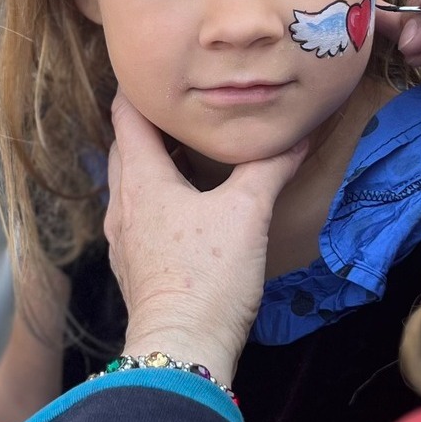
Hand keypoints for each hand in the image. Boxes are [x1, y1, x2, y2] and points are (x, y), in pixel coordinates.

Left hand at [105, 94, 306, 385]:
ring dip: (151, 164)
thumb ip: (270, 167)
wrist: (183, 350)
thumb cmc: (209, 276)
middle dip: (149, 125)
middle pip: (126, 148)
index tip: (159, 71)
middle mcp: (123, 205)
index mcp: (141, 180)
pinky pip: (138, 217)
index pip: (126, 116)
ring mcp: (124, 240)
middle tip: (182, 108)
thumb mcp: (248, 212)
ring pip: (130, 184)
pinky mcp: (134, 269)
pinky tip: (183, 208)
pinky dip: (155, 199)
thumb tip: (297, 137)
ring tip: (184, 152)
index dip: (139, 90)